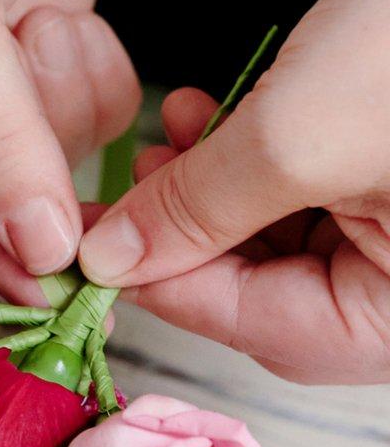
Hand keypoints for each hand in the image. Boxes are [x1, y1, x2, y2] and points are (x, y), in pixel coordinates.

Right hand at [0, 0, 138, 304]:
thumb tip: (36, 248)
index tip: (40, 296)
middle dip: (18, 149)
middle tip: (27, 94)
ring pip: (42, 148)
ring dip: (53, 93)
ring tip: (29, 11)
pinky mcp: (35, 43)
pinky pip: (85, 99)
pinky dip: (89, 63)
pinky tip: (57, 6)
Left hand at [78, 0, 389, 383]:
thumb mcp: (303, 133)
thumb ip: (199, 208)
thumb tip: (111, 260)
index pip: (252, 327)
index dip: (159, 287)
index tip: (87, 257)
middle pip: (257, 291)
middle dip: (181, 234)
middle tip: (124, 197)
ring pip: (268, 239)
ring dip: (202, 191)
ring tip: (167, 141)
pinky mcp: (383, 187)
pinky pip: (297, 196)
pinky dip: (241, 162)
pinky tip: (205, 119)